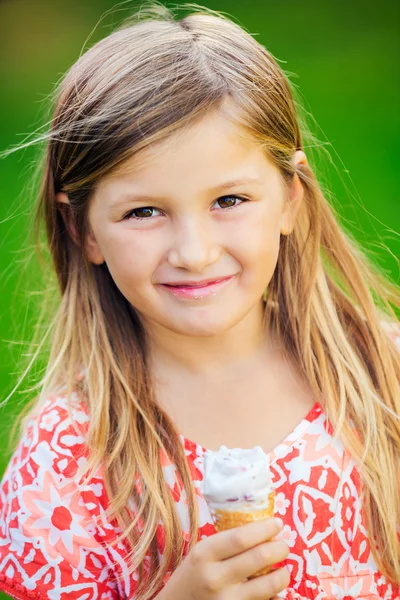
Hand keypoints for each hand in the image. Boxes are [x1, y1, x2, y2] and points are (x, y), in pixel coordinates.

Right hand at [158, 517, 289, 599]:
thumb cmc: (193, 574)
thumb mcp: (202, 552)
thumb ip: (228, 542)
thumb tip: (265, 532)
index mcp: (205, 554)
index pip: (241, 537)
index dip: (265, 529)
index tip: (277, 523)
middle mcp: (215, 578)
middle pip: (259, 557)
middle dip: (279, 548)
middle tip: (283, 545)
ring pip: (269, 585)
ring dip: (283, 574)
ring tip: (282, 569)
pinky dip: (276, 597)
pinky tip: (275, 592)